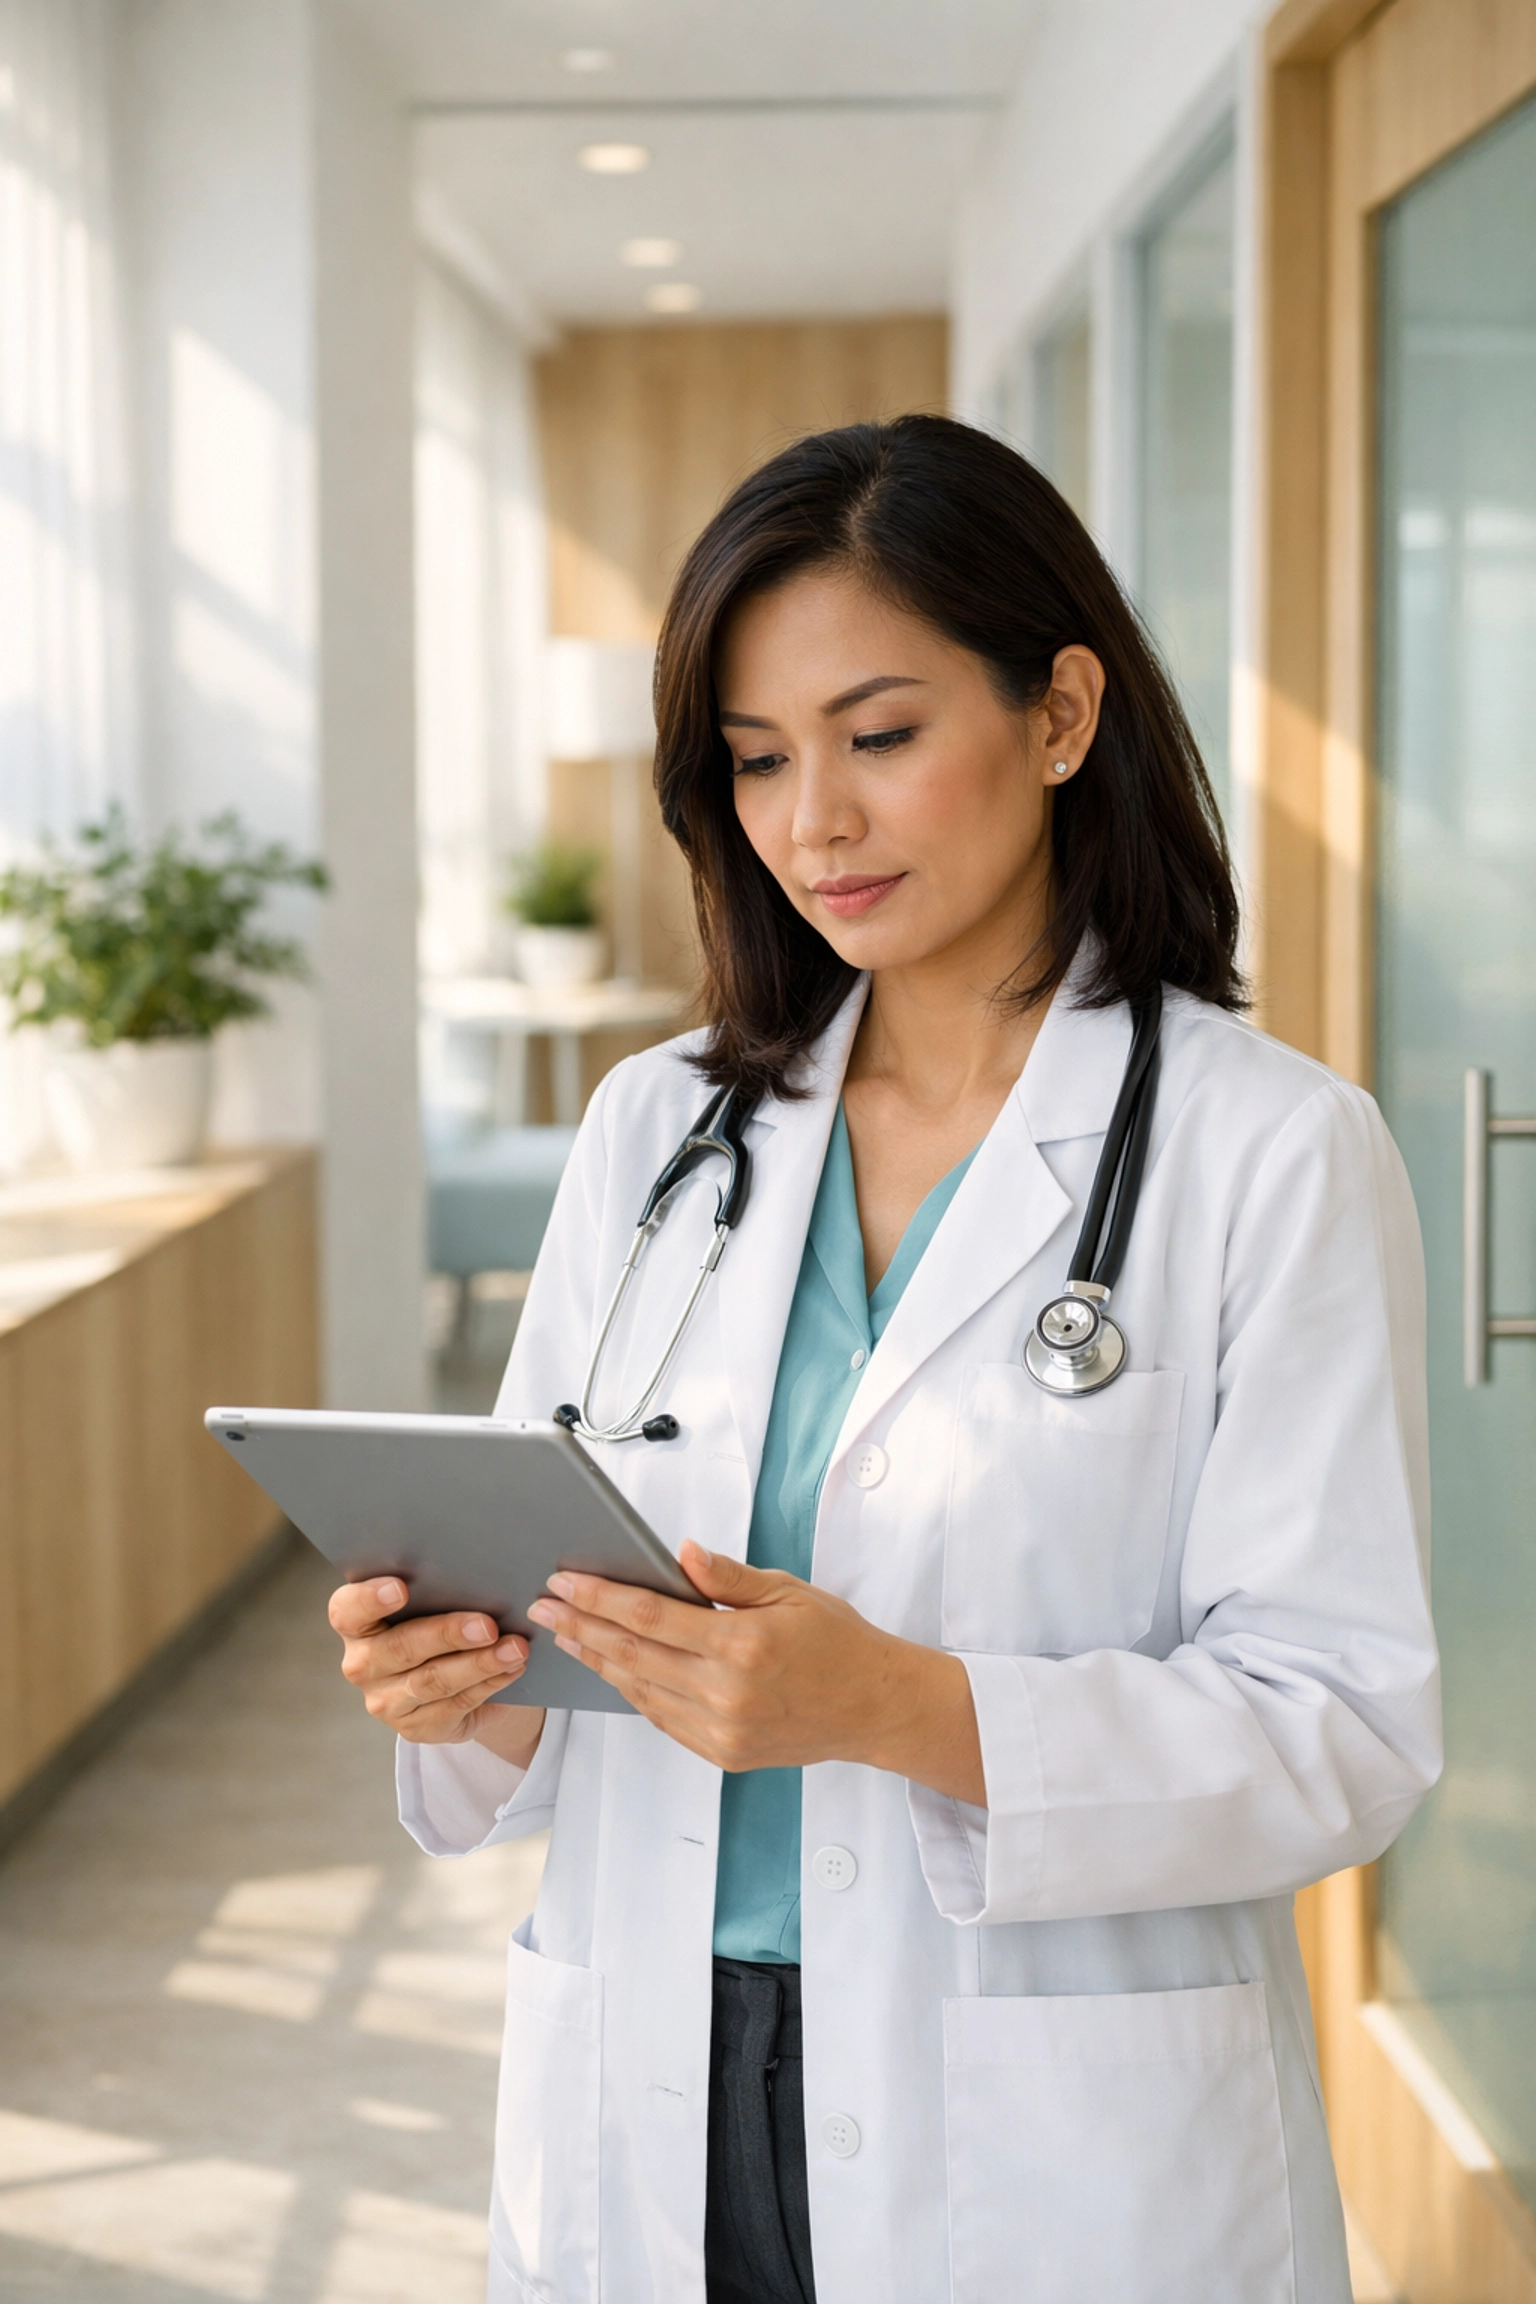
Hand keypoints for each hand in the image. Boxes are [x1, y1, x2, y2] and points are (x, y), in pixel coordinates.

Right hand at [329, 1579, 545, 1763]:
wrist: (453, 1673)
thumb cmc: (437, 1620)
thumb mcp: (430, 1602)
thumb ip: (437, 1588)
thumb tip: (477, 1574)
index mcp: (355, 1623)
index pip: (347, 1609)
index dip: (370, 1598)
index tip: (402, 1587)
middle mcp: (362, 1664)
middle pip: (401, 1647)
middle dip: (448, 1634)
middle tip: (487, 1625)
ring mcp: (385, 1701)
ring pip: (433, 1681)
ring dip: (479, 1664)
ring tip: (515, 1649)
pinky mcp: (414, 1728)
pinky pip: (455, 1705)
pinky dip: (488, 1684)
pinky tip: (511, 1669)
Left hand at [526, 1544, 984, 1803]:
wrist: (876, 1708)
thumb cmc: (838, 1641)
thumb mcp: (789, 1591)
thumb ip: (728, 1577)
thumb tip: (681, 1554)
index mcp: (741, 1644)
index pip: (649, 1615)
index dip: (598, 1597)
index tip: (563, 1581)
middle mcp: (726, 1692)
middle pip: (631, 1654)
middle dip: (580, 1626)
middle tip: (543, 1605)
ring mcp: (722, 1729)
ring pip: (639, 1690)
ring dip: (597, 1659)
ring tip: (566, 1634)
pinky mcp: (722, 1753)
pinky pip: (661, 1718)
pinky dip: (632, 1690)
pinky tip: (613, 1668)